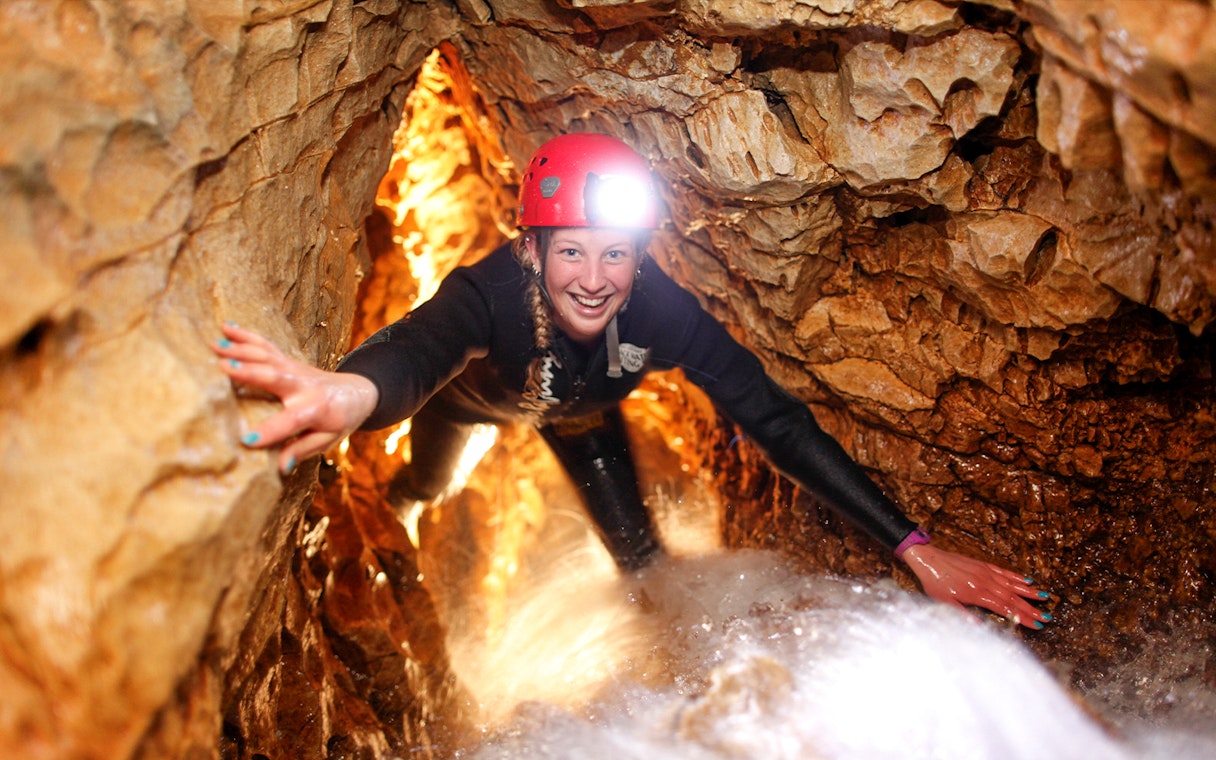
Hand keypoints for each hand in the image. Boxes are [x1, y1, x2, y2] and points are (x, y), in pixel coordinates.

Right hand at [211, 322, 378, 473]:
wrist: (357, 392)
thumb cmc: (340, 420)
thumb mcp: (327, 439)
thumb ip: (302, 450)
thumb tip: (281, 467)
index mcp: (315, 409)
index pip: (291, 422)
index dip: (270, 432)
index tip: (246, 441)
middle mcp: (303, 385)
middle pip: (276, 377)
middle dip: (250, 372)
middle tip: (224, 367)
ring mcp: (294, 368)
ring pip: (267, 356)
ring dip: (241, 349)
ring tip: (216, 345)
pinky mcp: (286, 360)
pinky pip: (265, 345)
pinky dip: (245, 336)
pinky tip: (225, 327)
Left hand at [901, 543, 1051, 629]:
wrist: (928, 559)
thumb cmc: (934, 583)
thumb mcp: (944, 602)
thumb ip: (963, 615)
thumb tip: (981, 628)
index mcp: (977, 594)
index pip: (1005, 608)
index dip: (1022, 617)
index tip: (1037, 625)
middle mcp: (985, 582)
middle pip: (1012, 598)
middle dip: (1031, 609)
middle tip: (1047, 617)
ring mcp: (985, 572)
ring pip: (1011, 584)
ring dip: (1028, 592)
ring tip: (1044, 598)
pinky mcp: (983, 565)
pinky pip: (1003, 572)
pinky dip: (1016, 577)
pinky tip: (1026, 580)